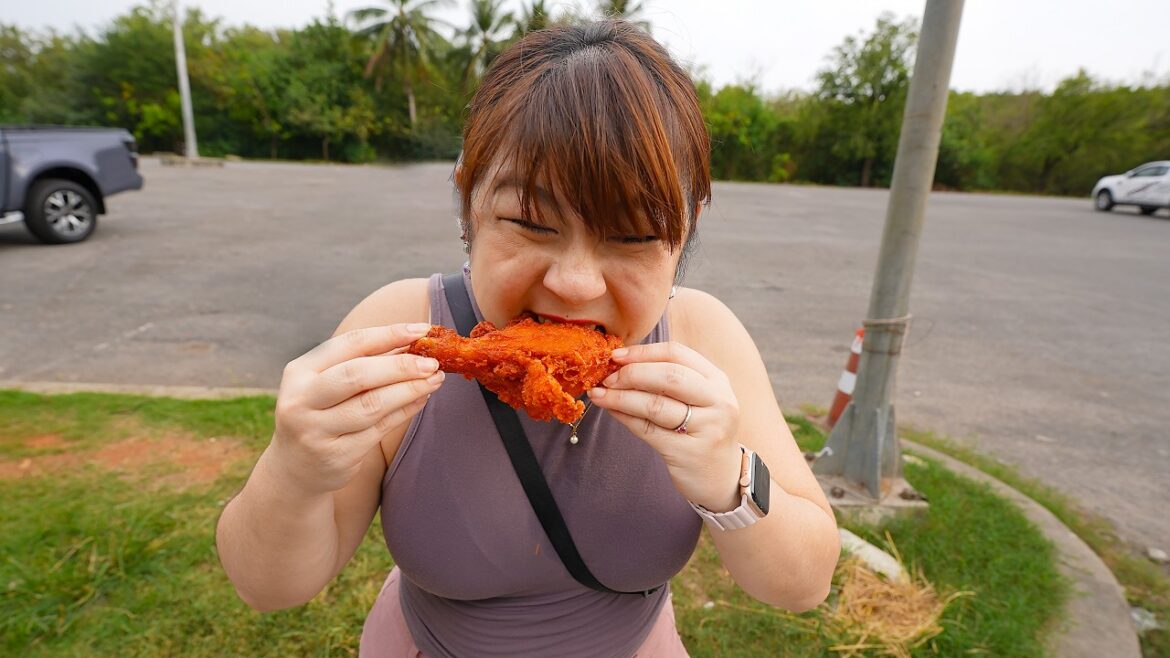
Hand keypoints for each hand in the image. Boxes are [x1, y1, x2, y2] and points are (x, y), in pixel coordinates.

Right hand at [268, 323, 443, 496]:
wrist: (296, 469)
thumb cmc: (320, 414)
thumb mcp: (326, 384)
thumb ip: (362, 362)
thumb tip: (412, 341)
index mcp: (300, 372)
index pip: (350, 344)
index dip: (388, 334)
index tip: (421, 330)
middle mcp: (302, 400)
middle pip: (358, 375)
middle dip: (401, 366)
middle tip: (432, 362)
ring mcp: (317, 431)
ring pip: (372, 404)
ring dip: (409, 389)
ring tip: (435, 379)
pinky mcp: (337, 456)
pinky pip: (380, 428)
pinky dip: (405, 410)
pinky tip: (421, 399)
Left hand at [587, 342, 742, 511]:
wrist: (720, 477)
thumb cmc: (701, 430)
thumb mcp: (698, 399)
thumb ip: (669, 379)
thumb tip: (621, 363)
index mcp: (717, 380)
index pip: (677, 354)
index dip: (643, 352)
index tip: (615, 355)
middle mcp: (717, 401)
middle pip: (668, 376)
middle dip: (631, 373)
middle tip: (607, 378)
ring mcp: (706, 428)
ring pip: (655, 404)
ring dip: (620, 397)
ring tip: (598, 393)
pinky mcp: (687, 453)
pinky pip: (647, 429)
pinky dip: (624, 417)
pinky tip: (610, 410)